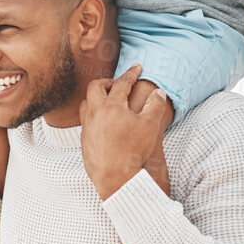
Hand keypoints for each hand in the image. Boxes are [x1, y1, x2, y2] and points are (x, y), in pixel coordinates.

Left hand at [79, 65, 165, 198]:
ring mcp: (87, 126)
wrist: (116, 177)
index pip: (121, 83)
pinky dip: (93, 115)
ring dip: (96, 98)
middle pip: (96, 87)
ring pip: (86, 103)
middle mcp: (95, 112)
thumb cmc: (134, 150)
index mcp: (112, 105)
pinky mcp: (84, 139)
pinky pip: (85, 121)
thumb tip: (159, 92)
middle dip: (108, 82)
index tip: (137, 67)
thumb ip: (155, 105)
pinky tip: (103, 122)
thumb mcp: (151, 125)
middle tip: (120, 85)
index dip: (131, 73)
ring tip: (109, 102)